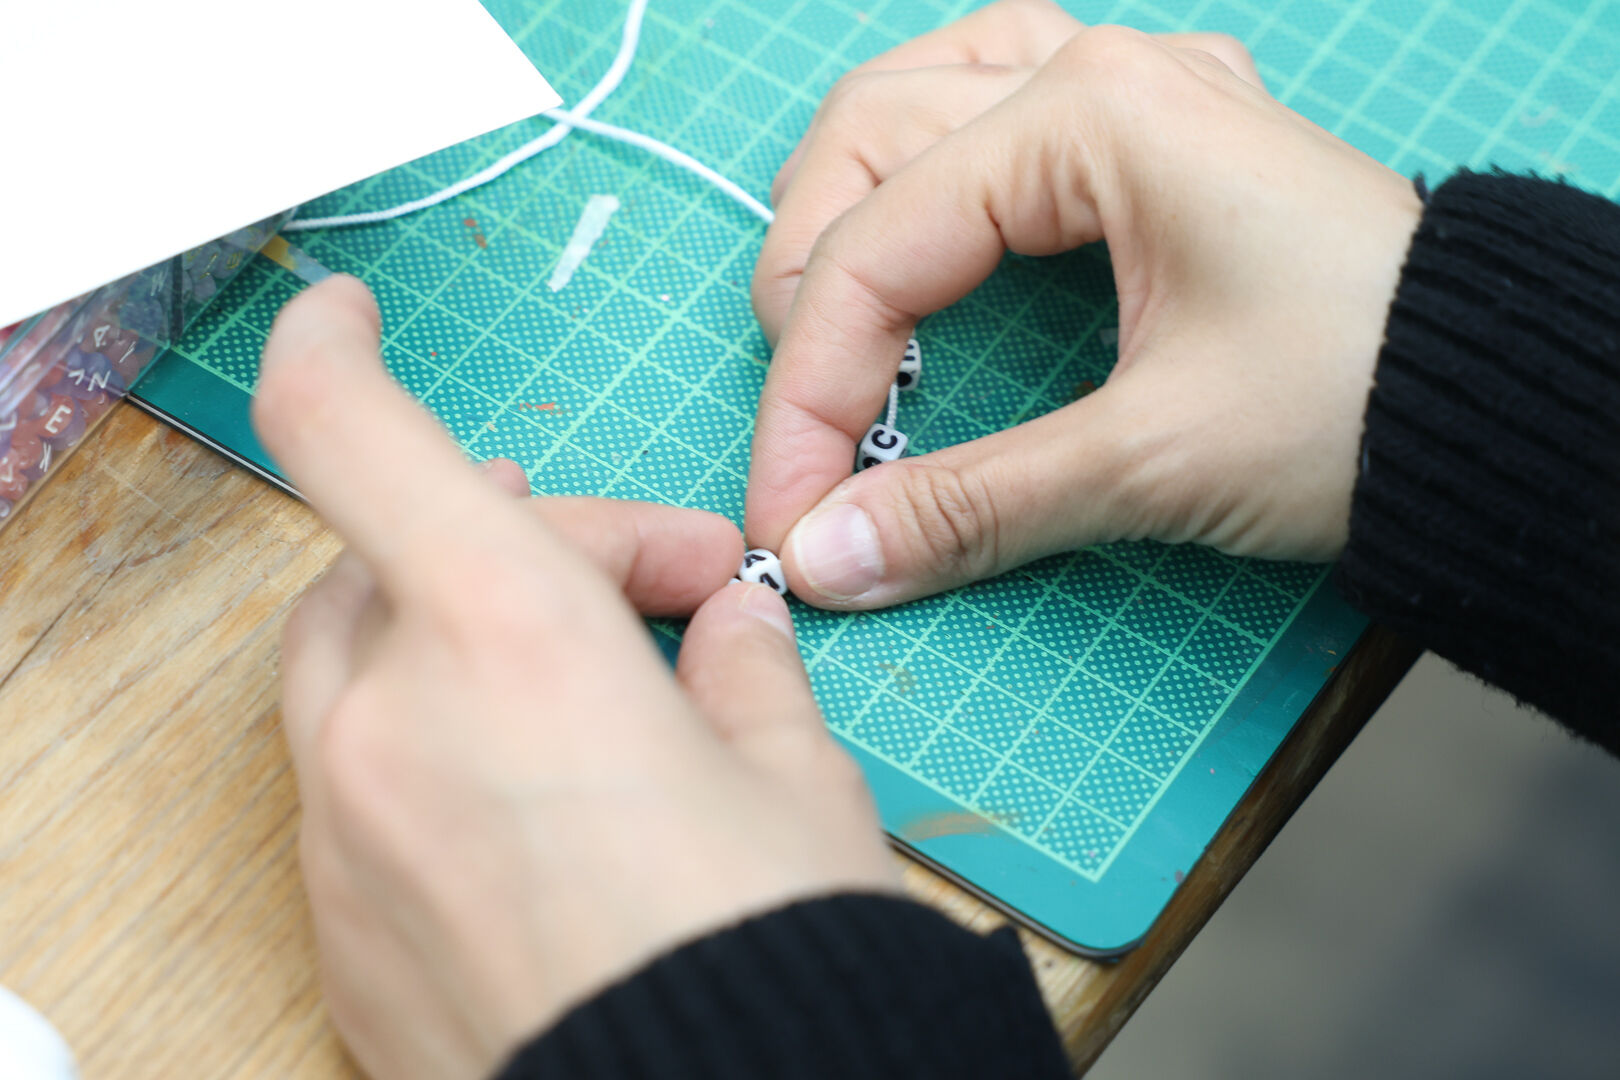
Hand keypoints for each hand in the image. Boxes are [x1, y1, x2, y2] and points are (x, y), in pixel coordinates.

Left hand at [252, 276, 896, 1079]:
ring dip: (470, 646)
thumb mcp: (797, 777)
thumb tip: (727, 636)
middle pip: (395, 558)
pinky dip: (438, 759)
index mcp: (510, 638)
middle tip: (662, 591)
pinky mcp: (343, 938)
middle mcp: (390, 728)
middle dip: (525, 543)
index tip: (348, 320)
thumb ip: (743, 669)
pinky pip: (364, 799)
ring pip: (369, 675)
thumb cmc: (769, 959)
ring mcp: (344, 843)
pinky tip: (548, 814)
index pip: (349, 432)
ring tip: (607, 702)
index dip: (332, 349)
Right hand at [747, 0, 1422, 608]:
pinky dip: (936, 158)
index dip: (810, 394)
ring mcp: (1134, 92)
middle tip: (813, 415)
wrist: (1506, 400)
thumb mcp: (1150, 460)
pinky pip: (1002, 100)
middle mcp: (1098, 73)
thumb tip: (828, 556)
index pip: (874, 248)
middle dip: (807, 279)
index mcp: (1088, 118)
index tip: (791, 512)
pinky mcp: (1160, 138)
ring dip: (852, 193)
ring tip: (827, 303)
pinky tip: (933, 212)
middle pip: (865, 136)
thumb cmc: (1360, 402)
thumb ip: (967, 503)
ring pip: (923, 94)